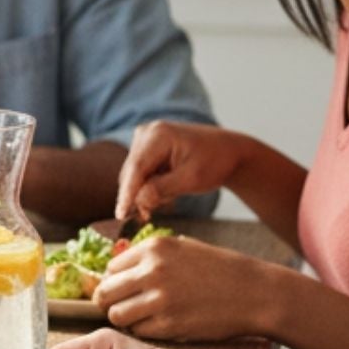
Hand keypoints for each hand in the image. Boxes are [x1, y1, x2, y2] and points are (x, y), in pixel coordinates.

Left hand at [93, 237, 273, 340]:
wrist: (255, 293)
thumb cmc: (220, 270)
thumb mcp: (182, 248)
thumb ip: (150, 256)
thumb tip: (115, 268)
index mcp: (154, 248)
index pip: (110, 267)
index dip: (113, 280)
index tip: (122, 289)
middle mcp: (152, 271)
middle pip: (105, 292)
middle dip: (109, 301)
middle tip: (120, 307)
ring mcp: (160, 299)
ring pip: (116, 315)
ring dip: (123, 318)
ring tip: (138, 318)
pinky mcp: (170, 325)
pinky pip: (138, 331)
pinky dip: (142, 331)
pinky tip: (156, 326)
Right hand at [115, 122, 247, 221]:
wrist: (228, 150)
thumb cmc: (215, 162)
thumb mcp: (192, 179)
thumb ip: (162, 189)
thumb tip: (137, 202)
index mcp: (159, 135)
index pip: (136, 168)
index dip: (127, 193)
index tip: (120, 215)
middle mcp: (147, 132)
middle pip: (131, 171)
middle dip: (137, 195)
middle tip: (148, 216)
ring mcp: (145, 137)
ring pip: (134, 174)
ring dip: (145, 191)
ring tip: (171, 196)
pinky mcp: (146, 146)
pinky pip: (140, 172)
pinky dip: (150, 185)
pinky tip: (169, 189)